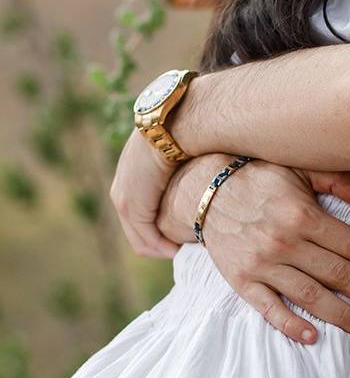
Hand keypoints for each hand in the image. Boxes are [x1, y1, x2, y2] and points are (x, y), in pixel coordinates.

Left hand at [109, 129, 180, 258]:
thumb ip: (178, 163)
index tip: (181, 231)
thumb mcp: (175, 149)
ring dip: (163, 248)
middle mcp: (121, 191)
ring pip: (141, 238)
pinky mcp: (133, 208)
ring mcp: (124, 201)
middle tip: (185, 248)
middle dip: (160, 242)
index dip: (160, 226)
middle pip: (137, 230)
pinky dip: (164, 248)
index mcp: (129, 176)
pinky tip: (182, 249)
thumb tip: (200, 165)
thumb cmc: (181, 130)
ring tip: (187, 251)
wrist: (171, 125)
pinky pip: (147, 238)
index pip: (139, 212)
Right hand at [158, 158, 349, 343]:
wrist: (204, 190)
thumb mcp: (299, 167)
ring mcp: (261, 265)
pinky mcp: (241, 281)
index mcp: (302, 213)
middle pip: (338, 274)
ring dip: (343, 315)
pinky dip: (291, 325)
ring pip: (311, 297)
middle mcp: (284, 242)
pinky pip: (269, 309)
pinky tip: (314, 337)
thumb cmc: (260, 176)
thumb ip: (337, 180)